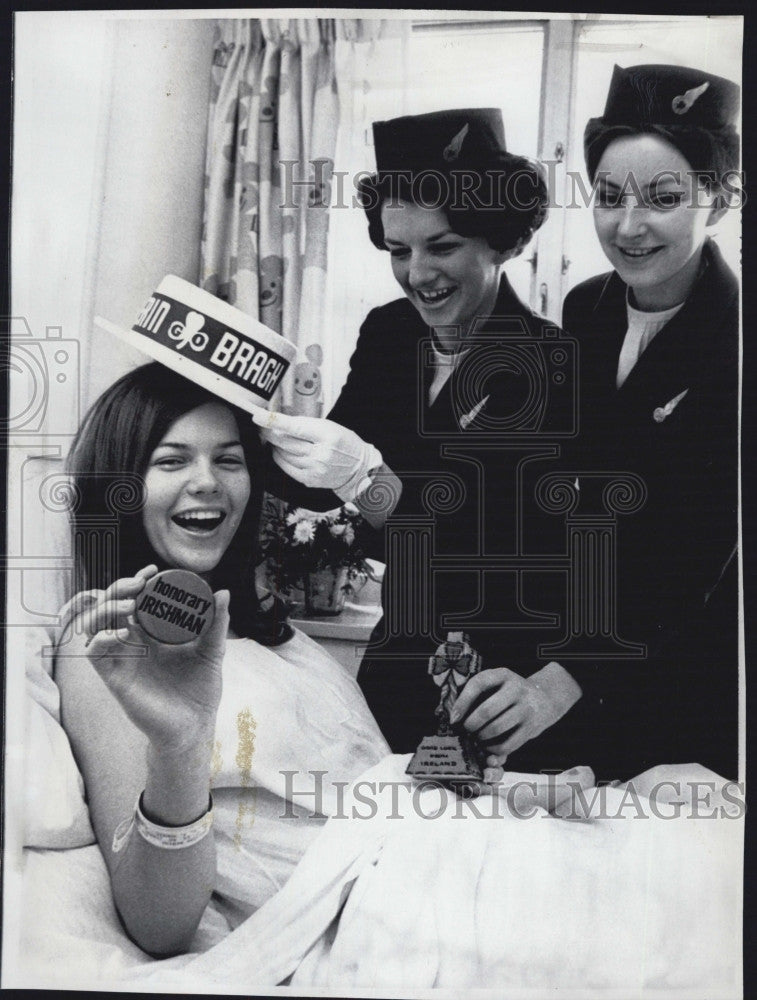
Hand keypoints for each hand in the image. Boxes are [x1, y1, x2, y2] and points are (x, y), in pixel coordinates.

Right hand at [67, 565, 228, 750]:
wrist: (195, 724)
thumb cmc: (201, 689)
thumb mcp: (212, 651)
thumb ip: (217, 624)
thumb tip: (224, 593)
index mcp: (150, 633)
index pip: (132, 600)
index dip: (133, 582)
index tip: (151, 570)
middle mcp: (131, 643)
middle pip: (109, 607)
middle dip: (117, 589)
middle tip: (138, 583)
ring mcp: (121, 659)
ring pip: (93, 625)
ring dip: (105, 609)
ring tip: (128, 605)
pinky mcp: (114, 678)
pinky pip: (94, 654)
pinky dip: (102, 638)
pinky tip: (122, 632)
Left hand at [251, 408, 381, 498]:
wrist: (358, 469)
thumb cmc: (344, 443)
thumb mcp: (330, 427)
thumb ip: (306, 425)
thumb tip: (281, 423)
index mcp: (327, 436)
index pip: (296, 427)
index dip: (275, 422)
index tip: (258, 416)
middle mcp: (320, 454)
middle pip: (285, 442)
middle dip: (270, 433)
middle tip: (261, 426)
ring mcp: (314, 469)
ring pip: (283, 455)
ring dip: (276, 446)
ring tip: (276, 439)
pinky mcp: (310, 480)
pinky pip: (286, 468)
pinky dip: (280, 458)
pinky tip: (281, 452)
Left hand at [450, 662, 581, 766]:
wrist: (546, 698)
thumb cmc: (511, 693)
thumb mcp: (499, 684)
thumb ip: (480, 694)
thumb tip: (454, 717)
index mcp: (503, 675)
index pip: (479, 683)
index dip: (462, 702)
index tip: (453, 717)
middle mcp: (516, 689)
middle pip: (487, 710)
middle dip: (471, 724)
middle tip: (466, 730)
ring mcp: (526, 708)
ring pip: (496, 728)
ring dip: (482, 736)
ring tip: (477, 737)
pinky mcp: (532, 728)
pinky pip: (509, 743)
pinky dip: (494, 749)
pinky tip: (489, 746)